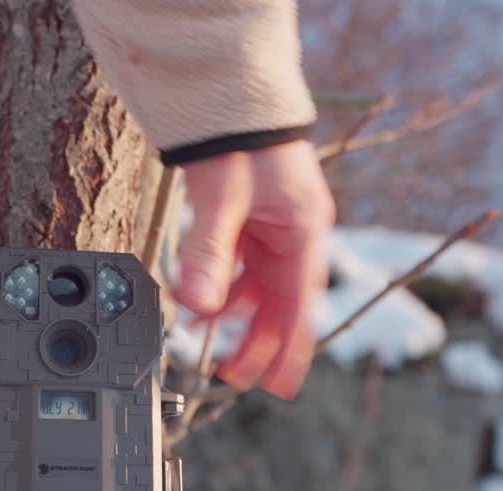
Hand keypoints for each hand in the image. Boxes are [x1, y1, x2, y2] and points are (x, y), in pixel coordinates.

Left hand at [175, 140, 334, 399]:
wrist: (229, 91)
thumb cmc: (240, 136)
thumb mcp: (223, 200)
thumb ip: (209, 254)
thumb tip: (199, 307)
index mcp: (303, 231)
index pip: (300, 306)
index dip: (291, 350)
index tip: (280, 387)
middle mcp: (294, 233)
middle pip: (280, 303)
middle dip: (258, 341)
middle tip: (235, 377)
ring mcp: (273, 227)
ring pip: (259, 288)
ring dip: (236, 317)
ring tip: (209, 345)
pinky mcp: (250, 220)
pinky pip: (242, 267)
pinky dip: (222, 289)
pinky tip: (200, 305)